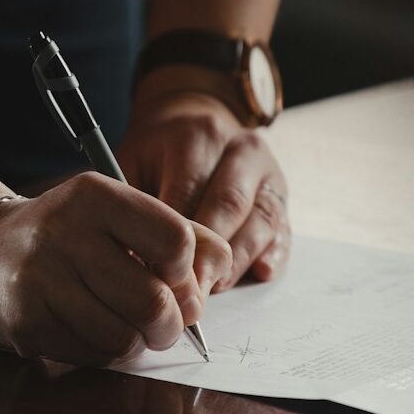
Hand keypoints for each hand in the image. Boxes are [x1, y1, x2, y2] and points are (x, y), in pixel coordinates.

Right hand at [0, 175, 230, 364]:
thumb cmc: (68, 236)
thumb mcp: (118, 215)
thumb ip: (179, 234)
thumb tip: (214, 279)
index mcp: (95, 196)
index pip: (176, 240)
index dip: (187, 272)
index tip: (174, 277)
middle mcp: (64, 233)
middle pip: (155, 301)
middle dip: (171, 324)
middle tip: (164, 322)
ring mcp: (41, 280)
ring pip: (125, 337)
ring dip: (137, 342)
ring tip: (126, 326)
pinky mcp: (27, 323)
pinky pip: (93, 355)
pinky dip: (105, 353)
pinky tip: (91, 330)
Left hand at [119, 80, 290, 291]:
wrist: (194, 122)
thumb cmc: (156, 154)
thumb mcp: (132, 163)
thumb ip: (132, 205)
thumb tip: (131, 259)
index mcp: (198, 136)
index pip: (188, 192)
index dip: (173, 239)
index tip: (156, 274)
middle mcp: (240, 149)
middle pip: (228, 206)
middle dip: (207, 254)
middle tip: (187, 292)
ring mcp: (268, 172)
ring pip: (260, 220)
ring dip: (238, 260)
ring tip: (214, 288)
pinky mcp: (282, 195)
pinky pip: (283, 228)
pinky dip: (273, 254)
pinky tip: (259, 273)